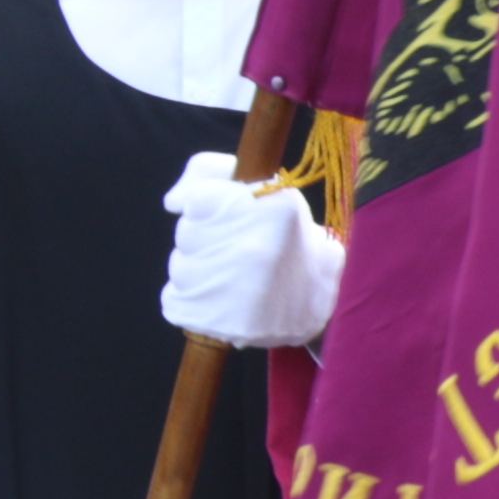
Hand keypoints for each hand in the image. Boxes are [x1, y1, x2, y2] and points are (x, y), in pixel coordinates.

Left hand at [158, 157, 344, 348]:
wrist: (326, 305)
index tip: (227, 215)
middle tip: (236, 248)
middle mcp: (254, 250)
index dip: (207, 206)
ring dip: (196, 269)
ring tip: (230, 276)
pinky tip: (218, 299)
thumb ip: (212, 172)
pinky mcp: (220, 326)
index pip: (199, 200)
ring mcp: (236, 293)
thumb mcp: (270, 189)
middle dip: (203, 238)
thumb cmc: (290, 239)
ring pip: (179, 267)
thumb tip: (172, 203)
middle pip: (187, 233)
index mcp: (274, 210)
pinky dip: (188, 301)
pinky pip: (172, 301)